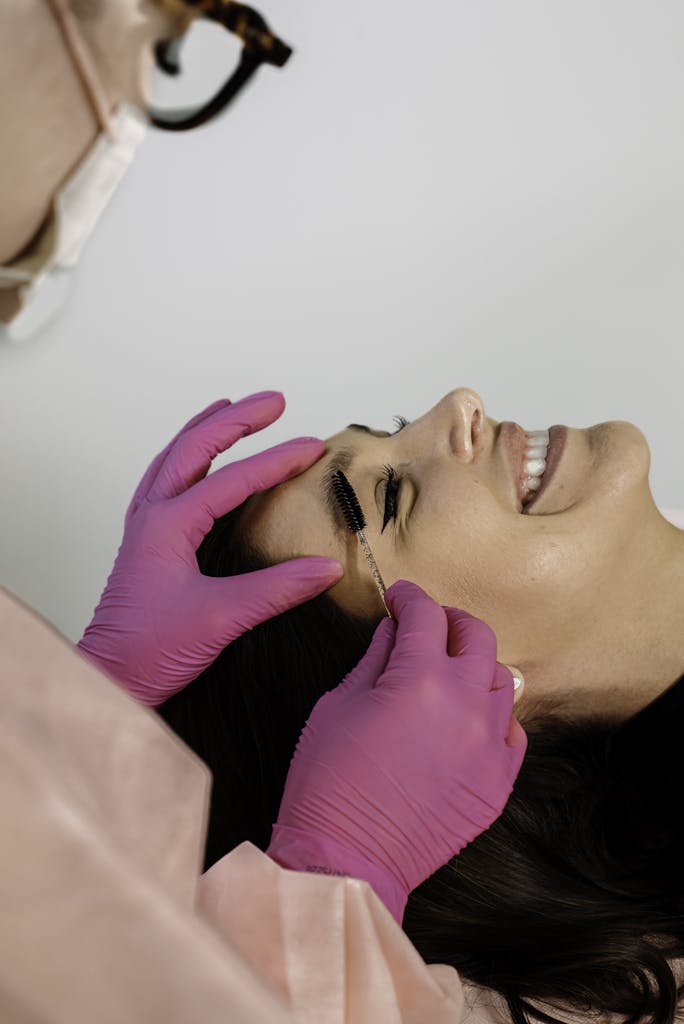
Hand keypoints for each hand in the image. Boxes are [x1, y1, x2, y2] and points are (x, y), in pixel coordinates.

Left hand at [77, 392, 341, 705]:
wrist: (111, 675)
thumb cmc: (152, 649)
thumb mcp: (221, 619)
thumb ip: (276, 590)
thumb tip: (327, 568)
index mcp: (168, 525)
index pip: (232, 479)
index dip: (277, 460)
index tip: (314, 447)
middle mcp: (153, 516)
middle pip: (194, 448)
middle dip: (236, 420)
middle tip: (274, 401)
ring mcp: (145, 527)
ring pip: (174, 458)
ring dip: (205, 429)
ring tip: (230, 406)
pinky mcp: (146, 543)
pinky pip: (165, 481)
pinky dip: (185, 458)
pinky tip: (196, 461)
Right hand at [267, 580, 526, 923]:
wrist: (346, 859)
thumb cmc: (327, 779)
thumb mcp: (338, 703)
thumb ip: (374, 658)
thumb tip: (393, 630)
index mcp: (421, 678)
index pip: (425, 614)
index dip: (409, 597)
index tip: (398, 598)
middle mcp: (466, 705)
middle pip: (477, 635)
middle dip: (449, 620)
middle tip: (426, 625)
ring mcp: (489, 746)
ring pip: (501, 680)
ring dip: (474, 665)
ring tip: (447, 672)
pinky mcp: (497, 783)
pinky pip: (512, 731)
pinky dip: (492, 715)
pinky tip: (466, 719)